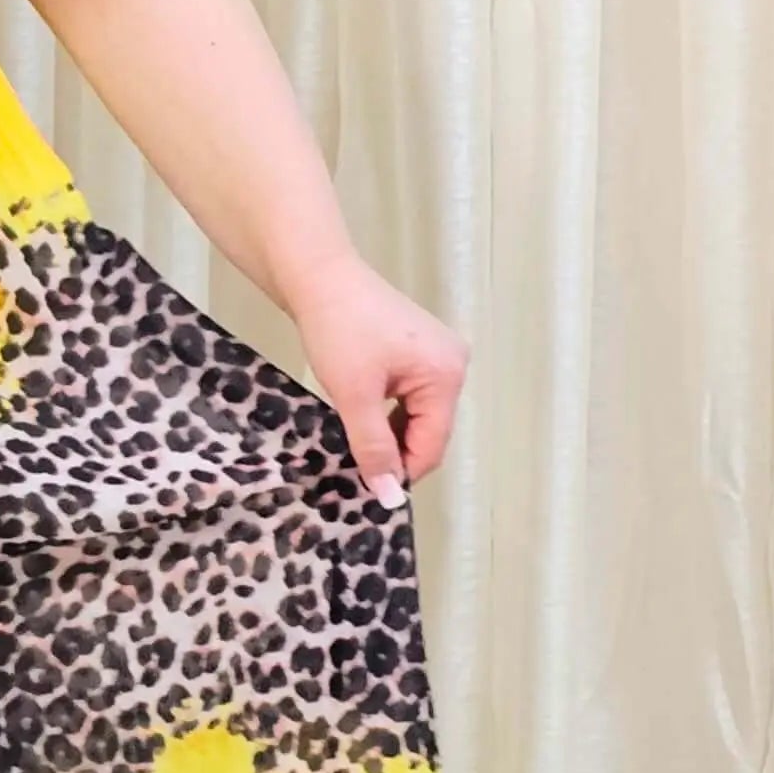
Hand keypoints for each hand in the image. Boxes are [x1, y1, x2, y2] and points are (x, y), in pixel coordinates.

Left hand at [283, 253, 469, 500]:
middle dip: (397, 453)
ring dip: (390, 435)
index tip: (371, 492)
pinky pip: (410, 398)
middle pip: (430, 431)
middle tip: (357, 470)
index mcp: (447, 375)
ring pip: (418, 417)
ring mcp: (438, 356)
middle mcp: (454, 364)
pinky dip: (389, 414)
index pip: (433, 444)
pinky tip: (363, 420)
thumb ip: (374, 447)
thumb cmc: (338, 330)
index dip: (403, 472)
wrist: (319, 277)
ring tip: (356, 444)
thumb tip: (391, 495)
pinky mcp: (419, 352)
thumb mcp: (354, 396)